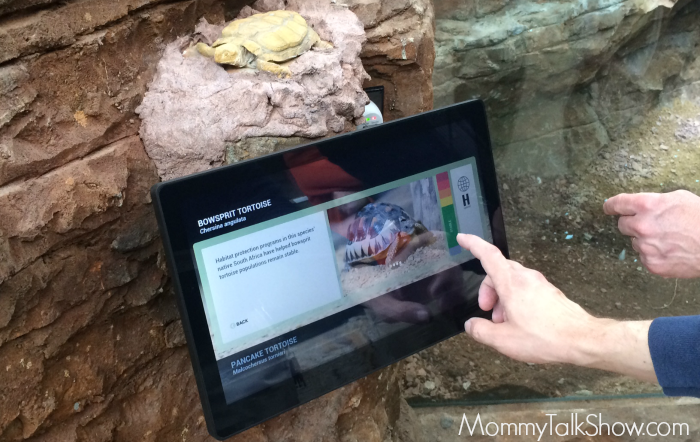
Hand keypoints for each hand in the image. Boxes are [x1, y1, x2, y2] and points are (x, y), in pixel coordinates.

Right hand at [457, 234, 655, 381]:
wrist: (581, 339)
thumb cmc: (544, 337)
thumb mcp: (503, 340)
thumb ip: (481, 331)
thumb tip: (471, 325)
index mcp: (511, 283)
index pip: (488, 255)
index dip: (473, 244)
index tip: (462, 238)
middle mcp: (526, 278)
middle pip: (498, 271)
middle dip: (487, 288)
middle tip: (485, 309)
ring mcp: (539, 284)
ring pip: (512, 281)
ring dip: (501, 297)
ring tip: (502, 322)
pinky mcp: (549, 293)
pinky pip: (525, 289)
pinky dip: (515, 300)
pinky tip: (518, 322)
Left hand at [604, 190, 699, 277]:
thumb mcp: (678, 199)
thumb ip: (655, 202)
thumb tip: (642, 207)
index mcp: (647, 206)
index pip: (618, 204)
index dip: (611, 206)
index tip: (608, 208)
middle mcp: (641, 226)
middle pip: (622, 225)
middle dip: (632, 224)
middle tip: (650, 225)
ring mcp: (645, 247)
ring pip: (635, 242)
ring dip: (645, 240)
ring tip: (668, 239)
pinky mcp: (652, 264)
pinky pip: (645, 257)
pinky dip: (654, 255)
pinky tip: (671, 251)